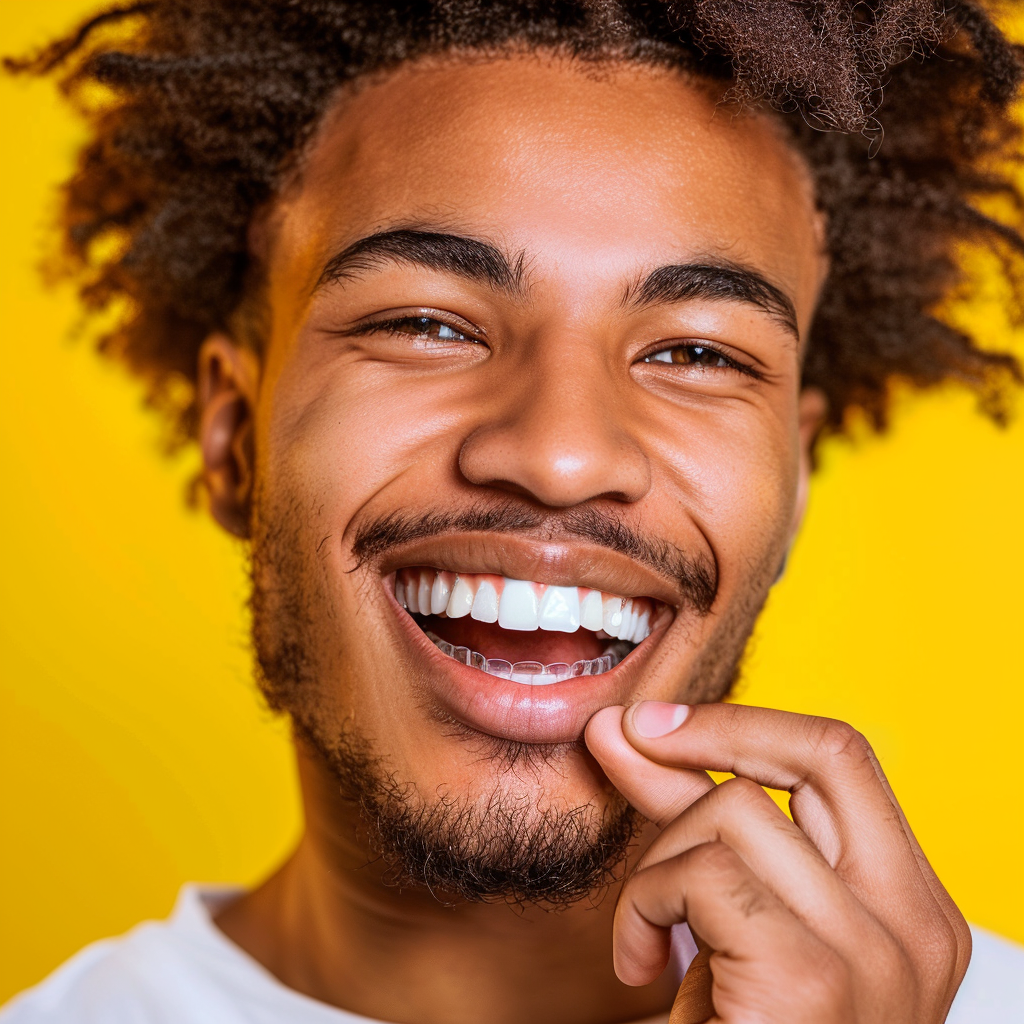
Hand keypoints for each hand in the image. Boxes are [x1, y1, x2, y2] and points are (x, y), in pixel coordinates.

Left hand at [585, 702, 970, 1023]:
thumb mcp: (731, 920)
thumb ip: (693, 827)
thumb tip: (627, 730)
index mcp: (910, 908)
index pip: (844, 759)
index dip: (748, 723)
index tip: (662, 722)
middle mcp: (914, 926)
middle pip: (820, 752)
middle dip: (711, 729)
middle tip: (627, 736)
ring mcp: (874, 953)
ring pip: (735, 810)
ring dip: (660, 863)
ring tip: (649, 936)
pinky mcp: (811, 979)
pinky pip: (699, 875)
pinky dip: (644, 908)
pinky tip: (643, 970)